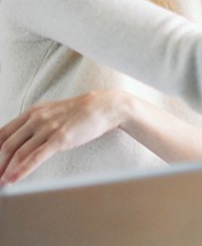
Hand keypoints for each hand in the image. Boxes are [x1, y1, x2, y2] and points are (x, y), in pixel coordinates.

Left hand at [0, 90, 126, 184]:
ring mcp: (48, 128)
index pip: (3, 133)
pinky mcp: (60, 138)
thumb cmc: (80, 112)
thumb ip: (35, 124)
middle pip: (7, 145)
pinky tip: (14, 179)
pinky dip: (22, 170)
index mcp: (33, 112)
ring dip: (6, 170)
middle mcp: (37, 118)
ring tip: (1, 183)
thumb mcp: (52, 113)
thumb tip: (20, 142)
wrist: (103, 106)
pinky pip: (35, 157)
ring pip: (18, 152)